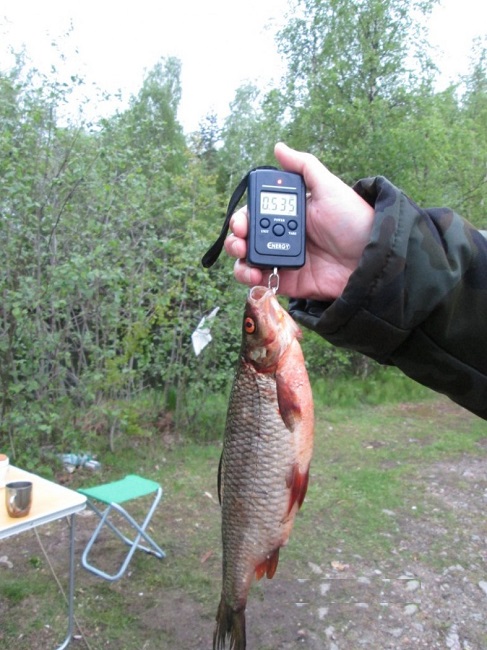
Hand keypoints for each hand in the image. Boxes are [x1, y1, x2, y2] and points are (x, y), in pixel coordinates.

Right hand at [224, 142, 373, 300]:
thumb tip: (279, 147)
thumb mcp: (329, 187)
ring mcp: (285, 260)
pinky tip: (254, 276)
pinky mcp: (290, 282)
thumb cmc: (354, 220)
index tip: (241, 222)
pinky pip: (264, 282)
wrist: (372, 257)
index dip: (243, 218)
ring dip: (239, 261)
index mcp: (290, 214)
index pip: (256, 214)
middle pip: (248, 239)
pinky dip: (252, 281)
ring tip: (244, 259)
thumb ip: (304, 167)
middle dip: (236, 239)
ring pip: (250, 262)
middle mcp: (284, 237)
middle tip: (240, 241)